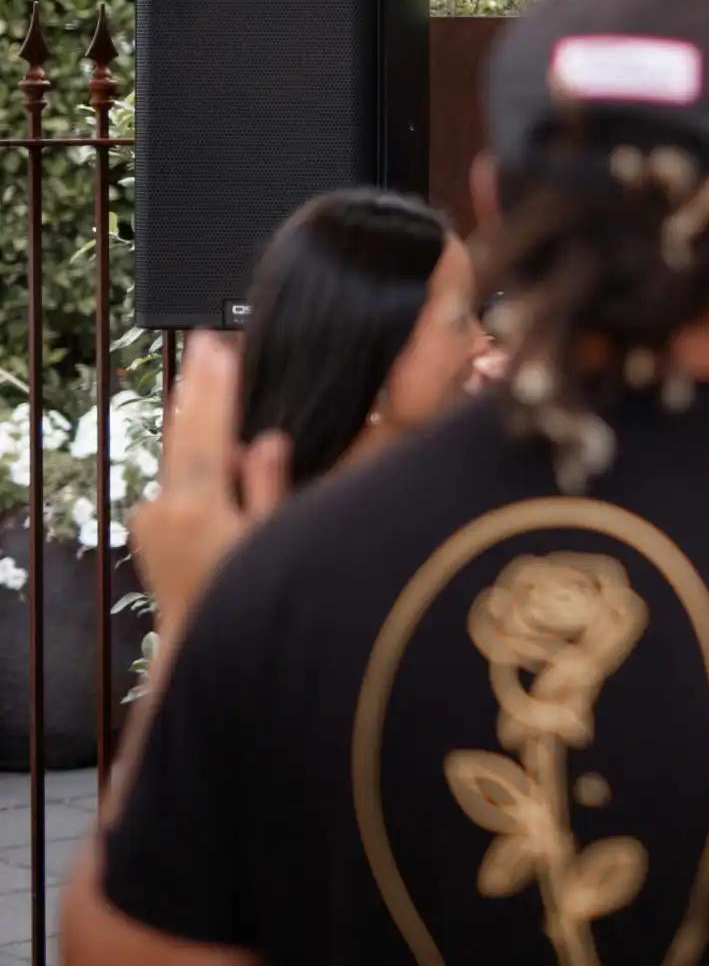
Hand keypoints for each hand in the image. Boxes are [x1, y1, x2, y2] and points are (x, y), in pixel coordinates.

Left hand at [130, 331, 291, 656]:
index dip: (215, 387)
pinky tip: (202, 430)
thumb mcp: (273, 544)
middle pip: (182, 434)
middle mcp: (166, 507)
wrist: (199, 650)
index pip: (207, 432)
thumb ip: (267, 490)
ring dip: (191, 414)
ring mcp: (153, 518)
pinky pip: (174, 476)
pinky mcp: (151, 528)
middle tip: (204, 341)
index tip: (219, 346)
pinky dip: (189, 448)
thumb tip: (264, 440)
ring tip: (203, 369)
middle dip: (195, 387)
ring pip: (176, 453)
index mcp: (198, 507)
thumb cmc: (247, 598)